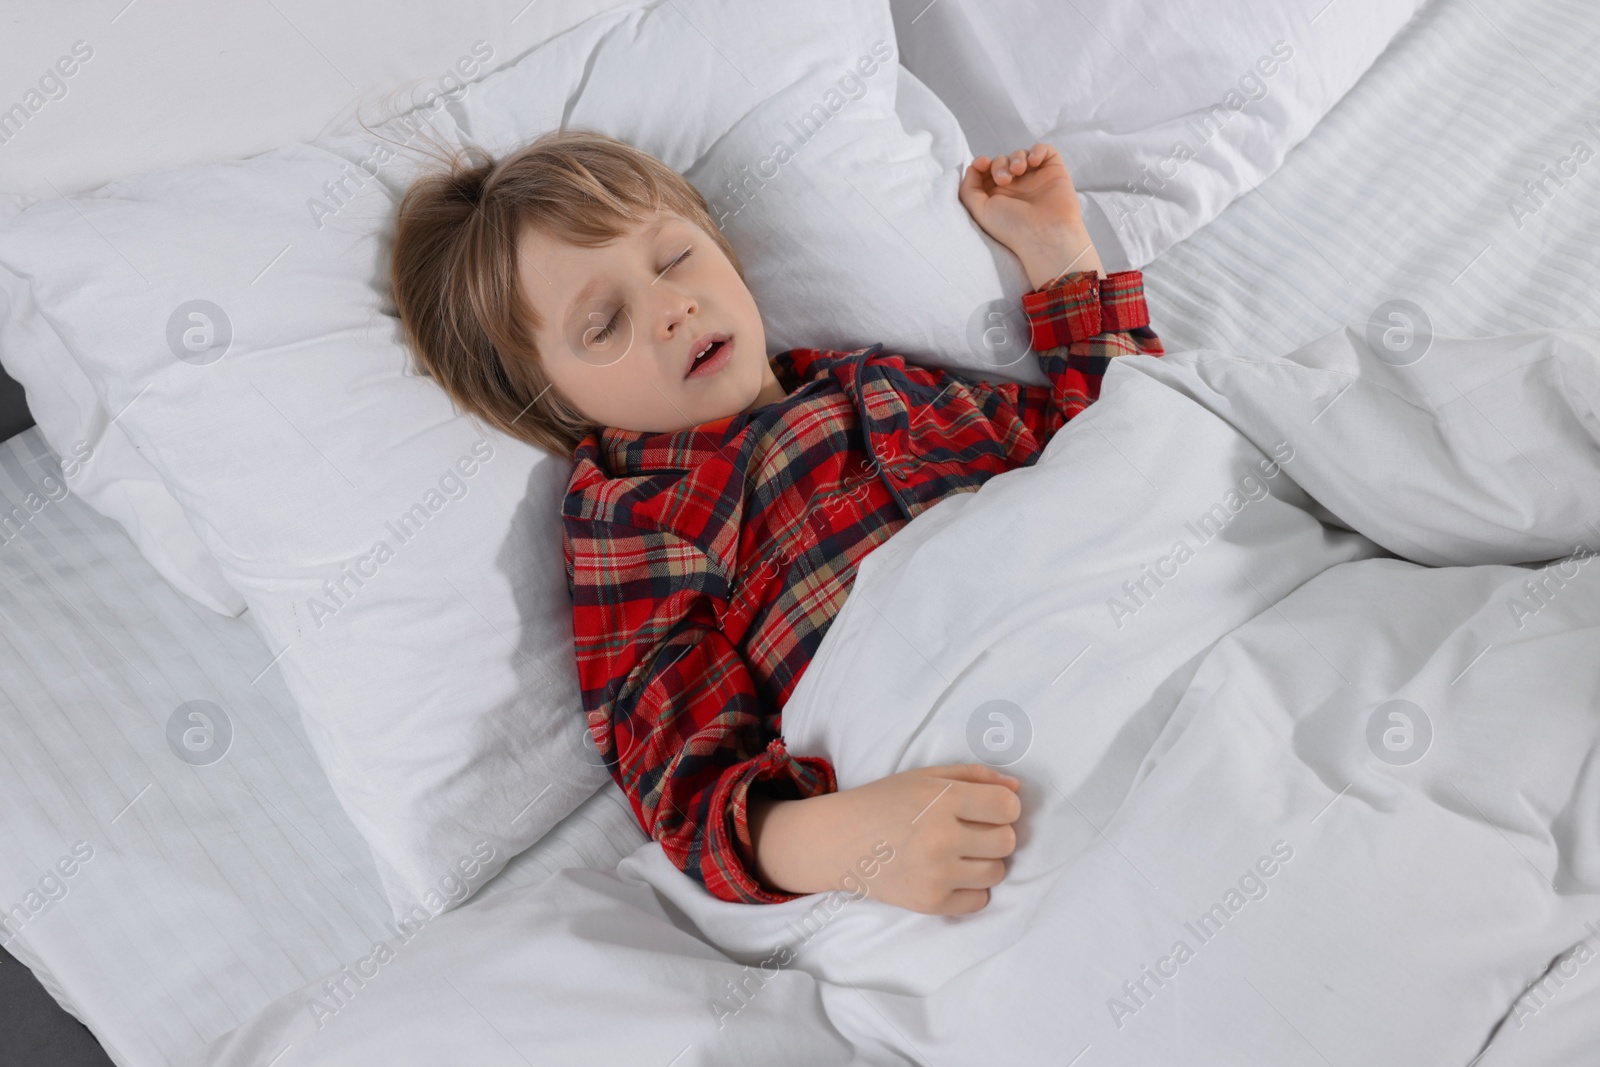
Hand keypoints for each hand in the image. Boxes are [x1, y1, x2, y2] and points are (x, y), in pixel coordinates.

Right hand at [749, 763, 1022, 914]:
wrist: (839, 841)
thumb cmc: (884, 802)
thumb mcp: (925, 777)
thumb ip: (973, 777)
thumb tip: (1017, 788)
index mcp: (942, 800)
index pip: (1008, 807)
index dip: (1003, 806)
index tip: (987, 808)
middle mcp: (941, 838)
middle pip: (1007, 841)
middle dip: (994, 834)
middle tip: (968, 830)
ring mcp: (936, 874)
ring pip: (997, 872)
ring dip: (984, 862)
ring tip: (957, 852)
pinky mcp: (930, 903)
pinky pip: (980, 900)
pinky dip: (970, 889)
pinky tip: (948, 874)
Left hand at [959, 143, 1102, 285]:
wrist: (1045, 235)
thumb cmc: (1012, 227)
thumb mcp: (980, 210)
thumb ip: (968, 188)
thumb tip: (972, 167)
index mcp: (997, 197)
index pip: (986, 172)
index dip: (981, 164)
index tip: (982, 164)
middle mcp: (1016, 188)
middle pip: (1001, 161)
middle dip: (999, 164)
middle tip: (1004, 181)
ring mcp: (1035, 179)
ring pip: (1020, 154)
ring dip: (1016, 157)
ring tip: (1018, 170)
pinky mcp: (1054, 172)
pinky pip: (1044, 151)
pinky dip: (1037, 150)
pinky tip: (1033, 161)